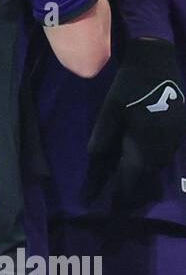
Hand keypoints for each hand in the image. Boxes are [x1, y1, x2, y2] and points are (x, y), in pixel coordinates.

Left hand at [87, 39, 185, 207]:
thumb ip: (102, 142)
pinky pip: (166, 155)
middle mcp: (163, 147)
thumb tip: (97, 170)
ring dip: (144, 178)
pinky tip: (144, 163)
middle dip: (134, 192)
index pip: (131, 182)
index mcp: (144, 144)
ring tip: (130, 188)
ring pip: (158, 168)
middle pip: (148, 179)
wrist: (157, 61)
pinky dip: (153, 163)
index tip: (113, 213)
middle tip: (121, 204)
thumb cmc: (127, 86)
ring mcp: (175, 139)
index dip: (122, 199)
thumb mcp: (109, 113)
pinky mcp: (180, 130)